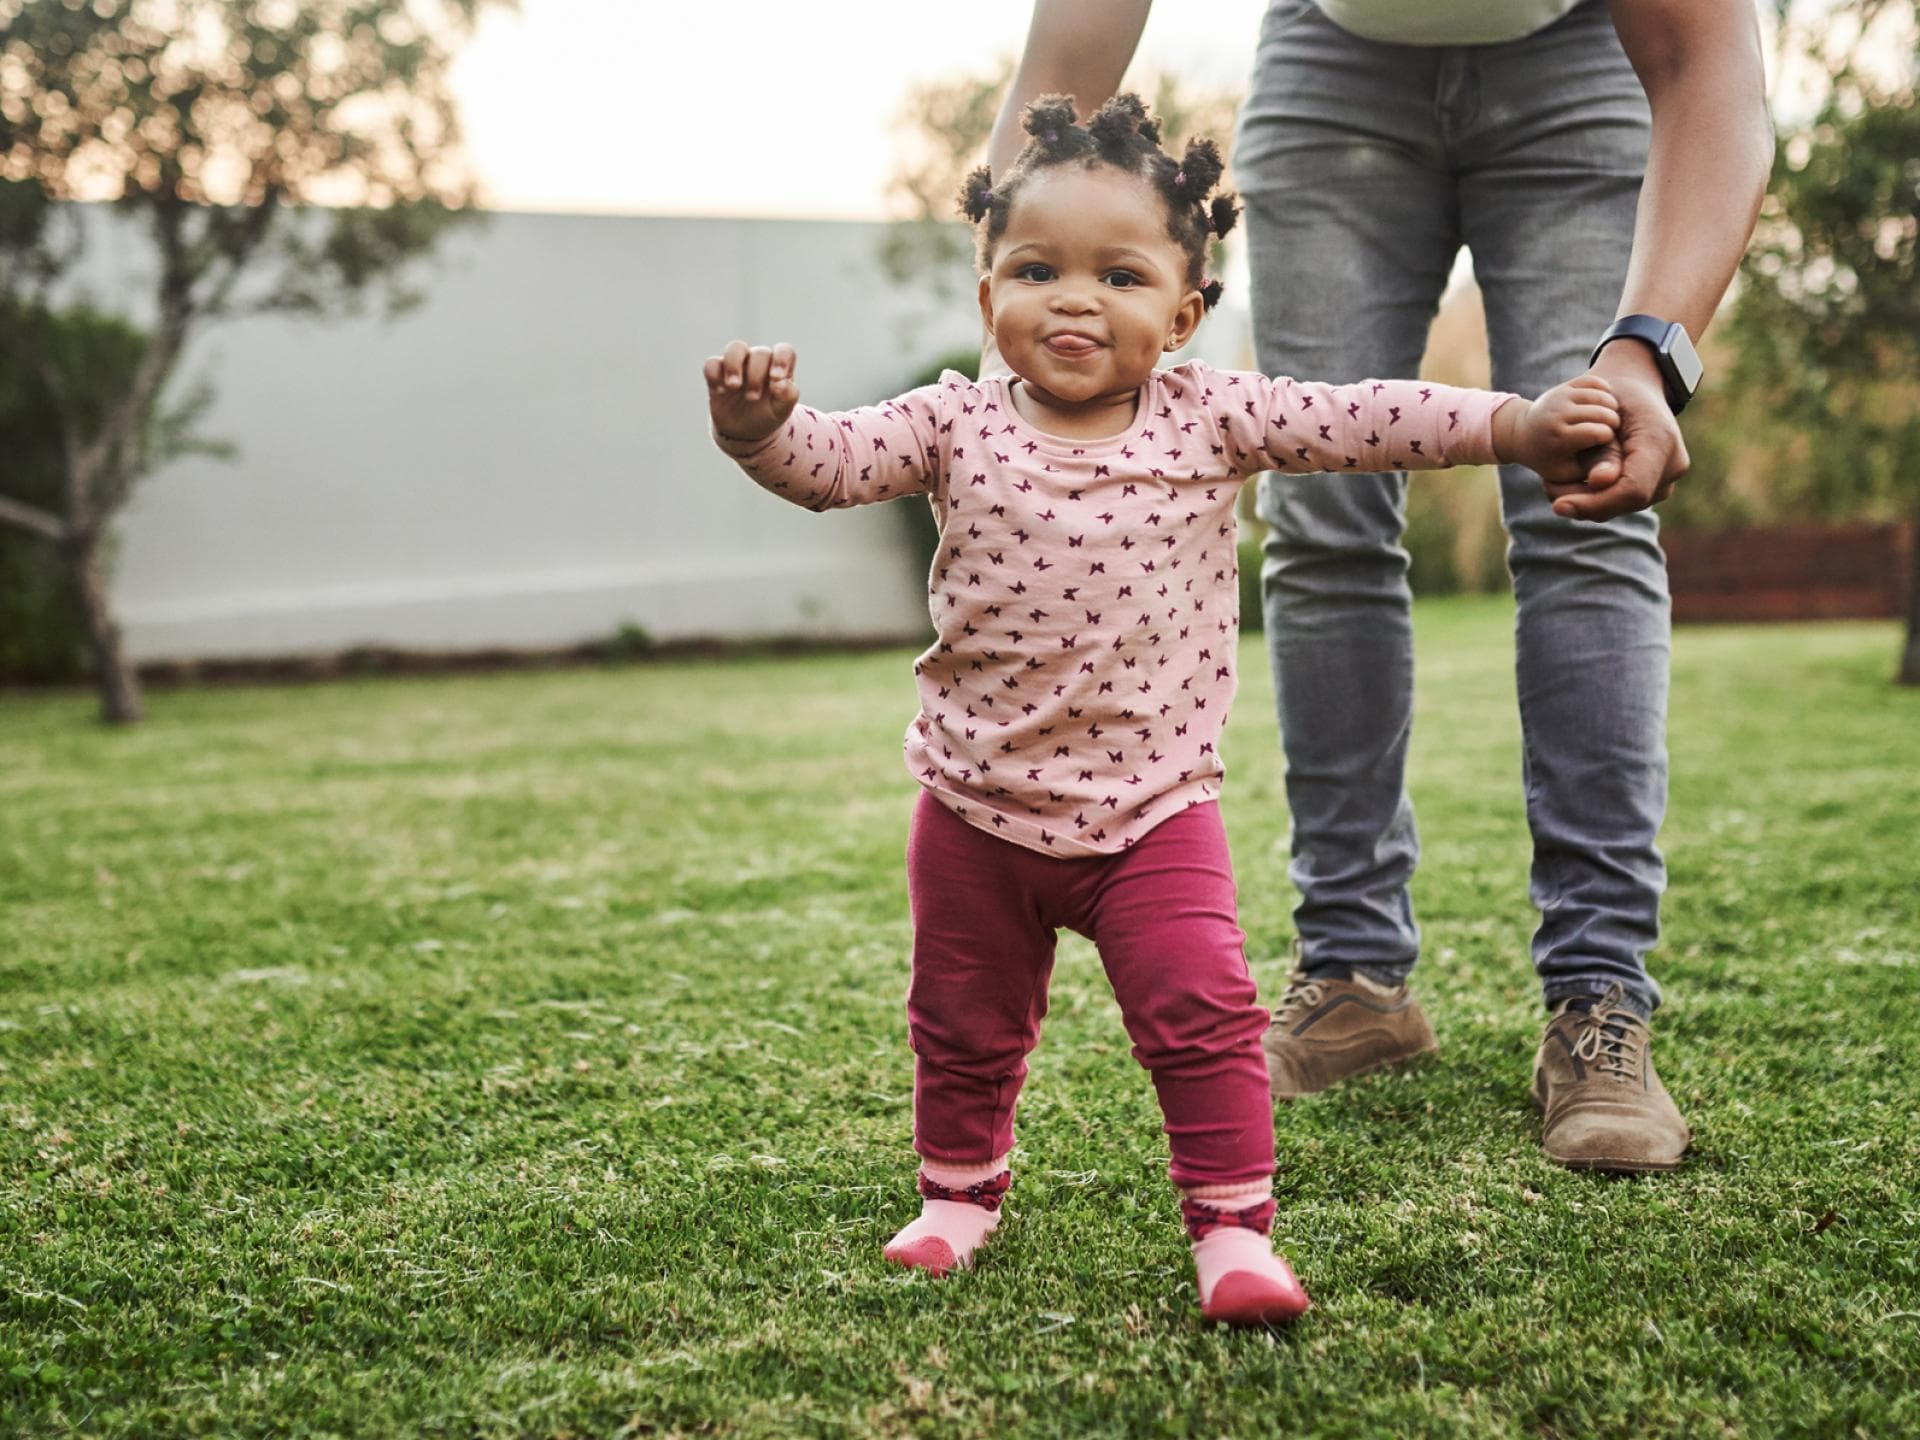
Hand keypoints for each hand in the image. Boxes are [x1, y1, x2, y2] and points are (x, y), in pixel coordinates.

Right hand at [704, 341, 798, 443]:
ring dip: (733, 365)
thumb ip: (788, 395)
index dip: (781, 360)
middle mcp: (758, 362)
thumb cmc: (768, 415)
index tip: (775, 378)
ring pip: (735, 348)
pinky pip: (712, 363)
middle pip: (760, 352)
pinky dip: (714, 374)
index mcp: (777, 368)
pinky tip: (719, 391)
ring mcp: (737, 366)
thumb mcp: (782, 410)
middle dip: (756, 374)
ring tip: (734, 386)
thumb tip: (781, 383)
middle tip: (753, 398)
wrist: (745, 431)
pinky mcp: (718, 374)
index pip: (784, 351)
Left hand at [1494, 376, 1620, 485]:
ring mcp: (1560, 396)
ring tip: (1608, 417)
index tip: (1606, 442)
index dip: (1608, 437)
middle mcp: (1558, 414)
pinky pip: (1594, 381)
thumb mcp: (1569, 472)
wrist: (1524, 434)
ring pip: (1600, 394)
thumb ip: (1590, 473)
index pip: (1598, 433)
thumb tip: (1605, 480)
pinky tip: (1602, 404)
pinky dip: (1604, 390)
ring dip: (1611, 406)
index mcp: (1559, 437)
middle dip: (1613, 421)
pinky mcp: (1564, 386)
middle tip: (1612, 429)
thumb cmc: (1552, 459)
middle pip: (1602, 412)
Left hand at [1546, 350, 1689, 521]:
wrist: (1637, 390)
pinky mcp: (1659, 485)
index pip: (1631, 489)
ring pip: (1625, 504)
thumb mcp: (1602, 418)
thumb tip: (1599, 481)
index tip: (1559, 505)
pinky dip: (1599, 498)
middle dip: (1587, 505)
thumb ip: (1602, 453)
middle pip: (1627, 501)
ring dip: (1589, 504)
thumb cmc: (1614, 398)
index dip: (1596, 503)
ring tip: (1556, 489)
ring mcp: (1669, 477)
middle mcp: (1674, 465)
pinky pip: (1626, 499)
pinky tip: (1572, 488)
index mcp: (1662, 442)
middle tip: (1550, 496)